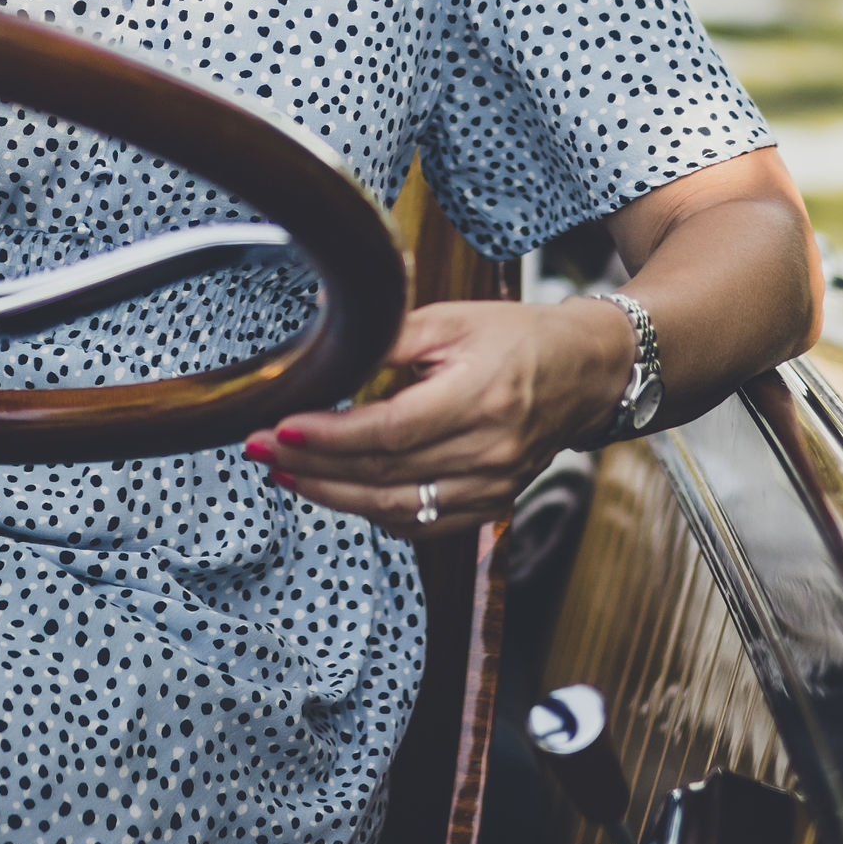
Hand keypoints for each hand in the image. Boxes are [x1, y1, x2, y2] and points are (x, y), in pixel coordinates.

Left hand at [244, 297, 635, 535]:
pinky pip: (420, 524)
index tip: (277, 427)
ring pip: (396, 509)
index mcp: (480, 398)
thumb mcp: (454, 319)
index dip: (328, 436)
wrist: (585, 373)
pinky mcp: (490, 506)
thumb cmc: (516, 338)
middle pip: (383, 475)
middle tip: (257, 451)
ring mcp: (492, 488)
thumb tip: (323, 343)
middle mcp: (489, 452)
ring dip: (332, 496)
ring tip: (284, 474)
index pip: (389, 431)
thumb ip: (388, 335)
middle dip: (312, 467)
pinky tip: (337, 491)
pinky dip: (373, 512)